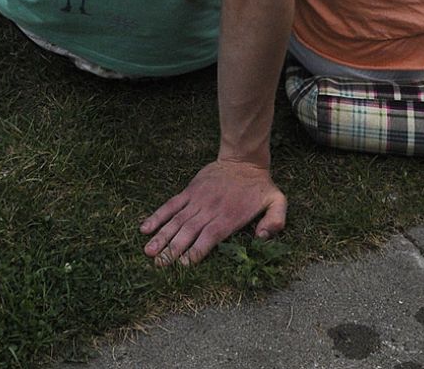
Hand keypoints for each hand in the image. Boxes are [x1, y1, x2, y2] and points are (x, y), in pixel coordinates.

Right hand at [140, 159, 286, 266]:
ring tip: (148, 251)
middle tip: (158, 264)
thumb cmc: (260, 187)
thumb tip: (262, 237)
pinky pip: (172, 204)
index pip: (209, 237)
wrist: (243, 159)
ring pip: (177, 220)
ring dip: (162, 236)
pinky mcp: (190, 191)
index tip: (182, 264)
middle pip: (188, 232)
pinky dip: (158, 216)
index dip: (196, 250)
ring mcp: (197, 200)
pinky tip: (145, 227)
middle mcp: (210, 210)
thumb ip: (276, 220)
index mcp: (228, 218)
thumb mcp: (278, 202)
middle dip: (172, 249)